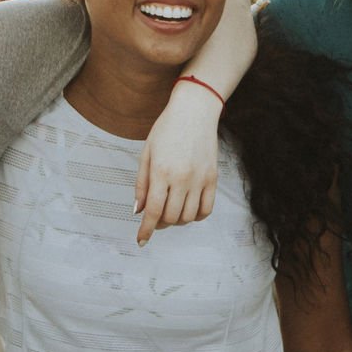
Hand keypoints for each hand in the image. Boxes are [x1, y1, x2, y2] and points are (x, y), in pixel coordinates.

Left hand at [133, 86, 221, 243]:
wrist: (194, 112)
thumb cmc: (167, 129)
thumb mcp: (146, 154)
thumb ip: (142, 184)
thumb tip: (138, 210)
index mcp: (161, 172)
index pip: (153, 211)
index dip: (146, 229)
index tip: (141, 239)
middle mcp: (182, 178)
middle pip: (170, 217)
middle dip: (159, 224)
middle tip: (154, 220)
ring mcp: (199, 179)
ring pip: (188, 216)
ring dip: (176, 221)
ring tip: (169, 212)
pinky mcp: (213, 178)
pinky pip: (207, 209)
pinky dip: (196, 216)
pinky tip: (188, 210)